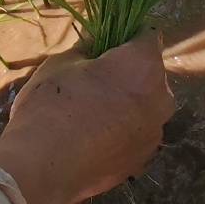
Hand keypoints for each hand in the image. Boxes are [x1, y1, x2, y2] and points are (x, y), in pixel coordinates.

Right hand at [0, 31, 174, 203]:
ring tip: (92, 111)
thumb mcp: (62, 63)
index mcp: (143, 66)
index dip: (127, 34)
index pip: (147, 35)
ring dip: (128, 102)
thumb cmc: (52, 105)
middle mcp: (160, 98)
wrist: (44, 169)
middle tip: (94, 77)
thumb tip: (97, 42)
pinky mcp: (143, 160)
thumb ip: (87, 47)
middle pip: (150, 72)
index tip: (106, 41)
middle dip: (129, 71)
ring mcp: (155, 133)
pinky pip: (138, 132)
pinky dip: (123, 129)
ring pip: (146, 105)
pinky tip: (94, 136)